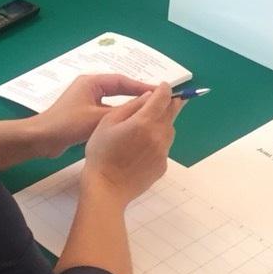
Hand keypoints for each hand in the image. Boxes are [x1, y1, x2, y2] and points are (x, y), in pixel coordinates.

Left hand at [31, 74, 156, 158]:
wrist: (42, 139)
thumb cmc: (68, 124)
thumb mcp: (98, 117)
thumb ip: (122, 110)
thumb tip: (146, 102)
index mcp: (91, 82)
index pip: (122, 81)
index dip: (142, 86)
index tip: (160, 92)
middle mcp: (89, 88)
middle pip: (119, 88)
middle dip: (138, 94)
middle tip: (158, 101)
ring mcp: (86, 100)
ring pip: (114, 101)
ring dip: (129, 106)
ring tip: (148, 112)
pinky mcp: (84, 113)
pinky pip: (107, 111)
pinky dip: (119, 115)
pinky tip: (130, 124)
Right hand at [83, 82, 178, 202]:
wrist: (106, 188)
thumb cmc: (101, 152)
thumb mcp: (108, 122)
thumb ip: (130, 106)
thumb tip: (148, 96)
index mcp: (144, 122)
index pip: (162, 99)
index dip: (165, 89)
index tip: (164, 86)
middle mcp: (158, 136)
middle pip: (171, 113)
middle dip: (171, 103)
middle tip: (171, 97)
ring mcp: (163, 152)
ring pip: (169, 130)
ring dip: (165, 121)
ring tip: (153, 121)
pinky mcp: (162, 166)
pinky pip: (164, 147)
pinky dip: (159, 140)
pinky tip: (144, 145)